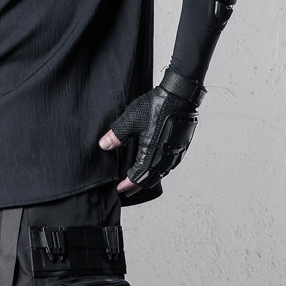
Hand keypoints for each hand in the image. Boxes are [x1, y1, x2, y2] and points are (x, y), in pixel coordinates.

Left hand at [98, 68, 203, 196]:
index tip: (119, 189)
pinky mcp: (181, 146)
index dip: (128, 184)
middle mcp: (166, 158)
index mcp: (153, 154)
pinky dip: (158, 169)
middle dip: (137, 185)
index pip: (138, 177)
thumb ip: (117, 135)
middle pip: (150, 179)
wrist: (180, 96)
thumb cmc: (157, 106)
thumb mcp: (131, 119)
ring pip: (161, 173)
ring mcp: (176, 153)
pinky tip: (153, 164)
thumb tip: (104, 146)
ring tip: (138, 179)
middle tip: (127, 190)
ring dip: (148, 178)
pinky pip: (168, 165)